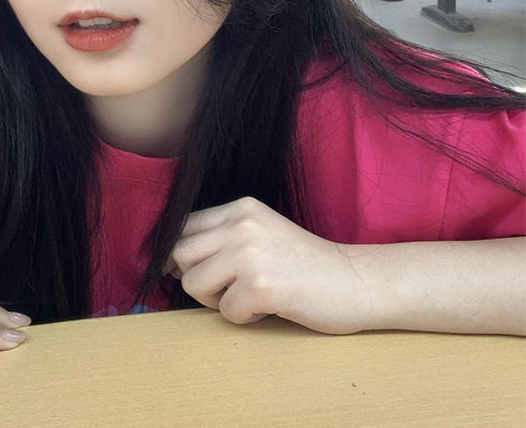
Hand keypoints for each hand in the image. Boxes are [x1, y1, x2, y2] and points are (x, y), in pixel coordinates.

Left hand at [165, 197, 374, 333]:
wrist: (355, 281)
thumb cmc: (305, 264)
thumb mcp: (262, 232)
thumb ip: (223, 236)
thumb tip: (170, 258)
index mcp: (240, 208)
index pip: (183, 226)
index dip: (176, 254)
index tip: (184, 270)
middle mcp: (242, 224)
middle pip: (180, 254)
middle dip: (195, 279)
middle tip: (225, 289)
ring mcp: (251, 254)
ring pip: (193, 283)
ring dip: (217, 301)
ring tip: (249, 297)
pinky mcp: (262, 287)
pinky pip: (225, 312)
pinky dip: (244, 319)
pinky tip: (269, 308)